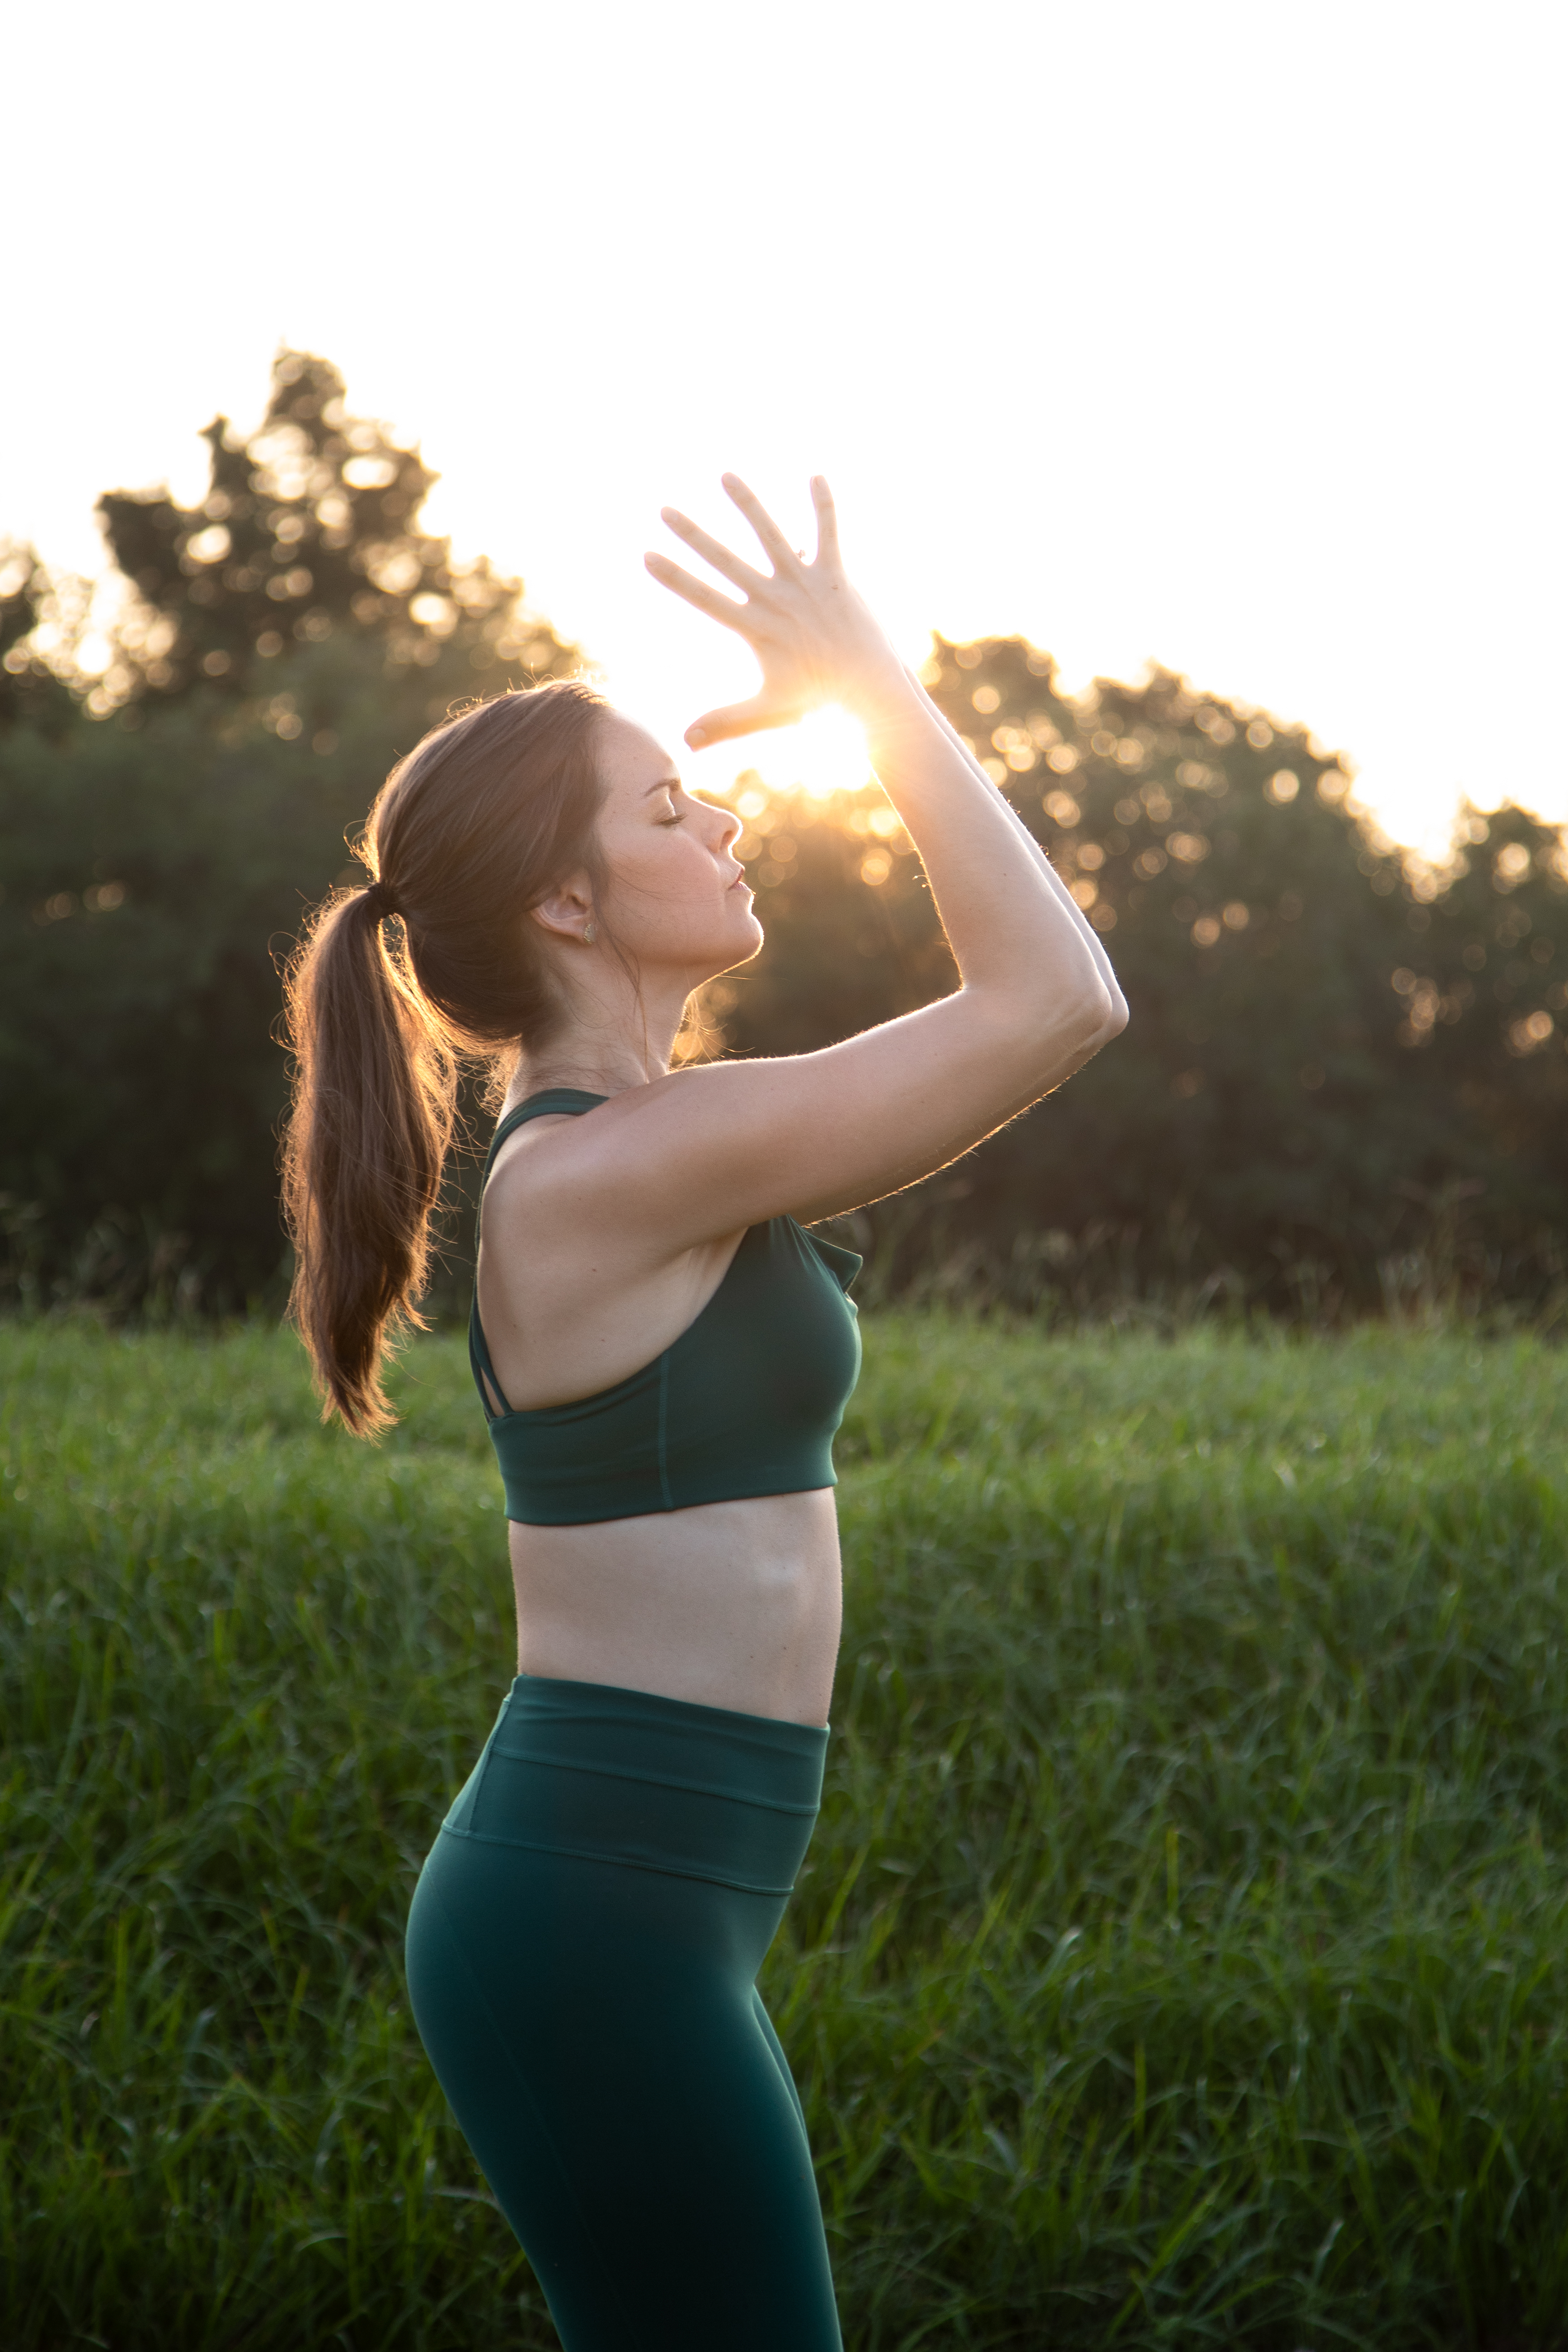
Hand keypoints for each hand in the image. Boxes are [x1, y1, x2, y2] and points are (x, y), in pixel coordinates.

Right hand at [644, 475, 909, 748]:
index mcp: (757, 628)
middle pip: (726, 562)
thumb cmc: (818, 704)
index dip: (674, 577)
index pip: (705, 598)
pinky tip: (816, 475)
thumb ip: (725, 722)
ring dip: (748, 505)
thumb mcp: (767, 713)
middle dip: (693, 535)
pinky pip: (828, 533)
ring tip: (726, 476)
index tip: (647, 555)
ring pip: (771, 536)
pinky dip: (823, 506)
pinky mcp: (835, 577)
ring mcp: (806, 585)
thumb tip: (684, 743)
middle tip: (665, 510)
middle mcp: (777, 600)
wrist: (871, 693)